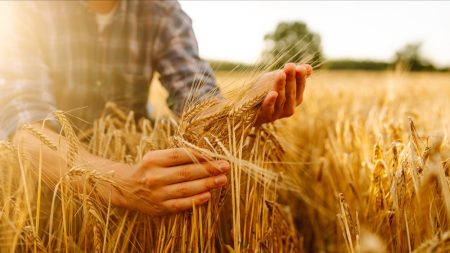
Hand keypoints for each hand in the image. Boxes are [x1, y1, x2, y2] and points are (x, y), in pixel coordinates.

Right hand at [108, 148, 229, 215]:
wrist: (126, 188)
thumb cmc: (148, 169)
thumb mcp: (157, 157)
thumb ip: (177, 155)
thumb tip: (206, 155)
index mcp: (153, 159)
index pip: (180, 155)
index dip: (199, 155)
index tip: (216, 155)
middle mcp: (154, 176)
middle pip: (186, 172)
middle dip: (208, 169)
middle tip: (225, 167)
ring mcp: (156, 193)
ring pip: (185, 189)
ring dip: (206, 184)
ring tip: (222, 180)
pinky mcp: (159, 207)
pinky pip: (180, 204)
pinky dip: (195, 200)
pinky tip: (208, 195)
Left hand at [254, 63, 312, 125]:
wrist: (247, 106)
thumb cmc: (265, 91)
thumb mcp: (278, 79)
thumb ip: (292, 74)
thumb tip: (309, 68)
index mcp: (295, 99)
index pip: (300, 87)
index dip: (300, 78)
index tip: (299, 67)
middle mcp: (289, 107)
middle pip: (291, 93)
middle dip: (291, 79)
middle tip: (290, 66)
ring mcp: (278, 113)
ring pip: (281, 99)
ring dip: (281, 86)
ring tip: (281, 74)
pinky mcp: (265, 116)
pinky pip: (269, 109)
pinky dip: (271, 101)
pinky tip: (272, 93)